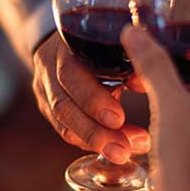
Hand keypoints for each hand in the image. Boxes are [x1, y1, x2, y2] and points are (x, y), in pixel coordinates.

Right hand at [31, 33, 149, 163]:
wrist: (71, 38)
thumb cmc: (104, 38)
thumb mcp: (116, 42)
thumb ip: (131, 61)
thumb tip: (145, 83)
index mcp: (64, 45)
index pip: (70, 75)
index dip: (92, 99)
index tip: (118, 118)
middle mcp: (48, 67)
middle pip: (63, 106)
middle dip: (93, 130)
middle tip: (122, 149)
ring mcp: (44, 89)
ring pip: (62, 124)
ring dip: (94, 141)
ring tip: (123, 153)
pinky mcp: (47, 107)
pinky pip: (66, 130)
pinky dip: (89, 142)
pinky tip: (113, 147)